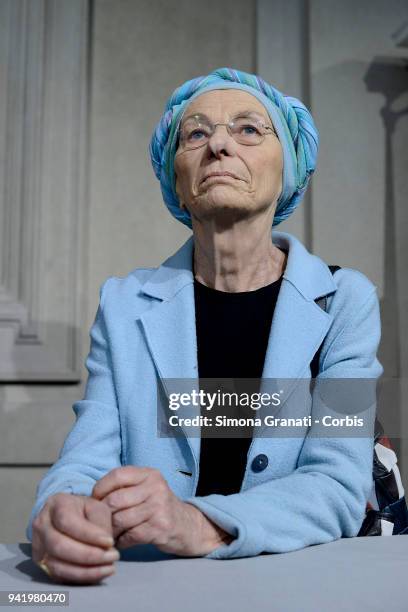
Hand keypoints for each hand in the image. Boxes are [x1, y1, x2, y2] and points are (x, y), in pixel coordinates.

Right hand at [32, 493, 119, 583]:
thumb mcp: (96, 508)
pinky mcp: (42, 563)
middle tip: (112, 556)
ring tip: (108, 567)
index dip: (89, 534)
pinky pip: (59, 576)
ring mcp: (38, 546)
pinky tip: (98, 573)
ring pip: (57, 565)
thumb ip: (101, 524)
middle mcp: (42, 525)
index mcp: (56, 505)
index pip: (67, 522)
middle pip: (59, 545)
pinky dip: (80, 577)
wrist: (67, 516)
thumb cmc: (84, 511)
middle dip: (88, 555)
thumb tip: (105, 547)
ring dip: (86, 571)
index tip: (109, 541)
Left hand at [92, 466, 233, 555]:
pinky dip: (121, 541)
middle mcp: (156, 487)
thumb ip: (124, 487)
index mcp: (150, 474)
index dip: (100, 488)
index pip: (117, 475)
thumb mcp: (146, 488)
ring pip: (120, 520)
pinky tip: (123, 541)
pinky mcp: (160, 528)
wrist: (187, 526)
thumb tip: (91, 498)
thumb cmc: (158, 506)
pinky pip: (129, 536)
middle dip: (103, 514)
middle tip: (100, 522)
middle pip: (115, 500)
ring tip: (110, 533)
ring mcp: (159, 508)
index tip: (95, 500)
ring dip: (110, 530)